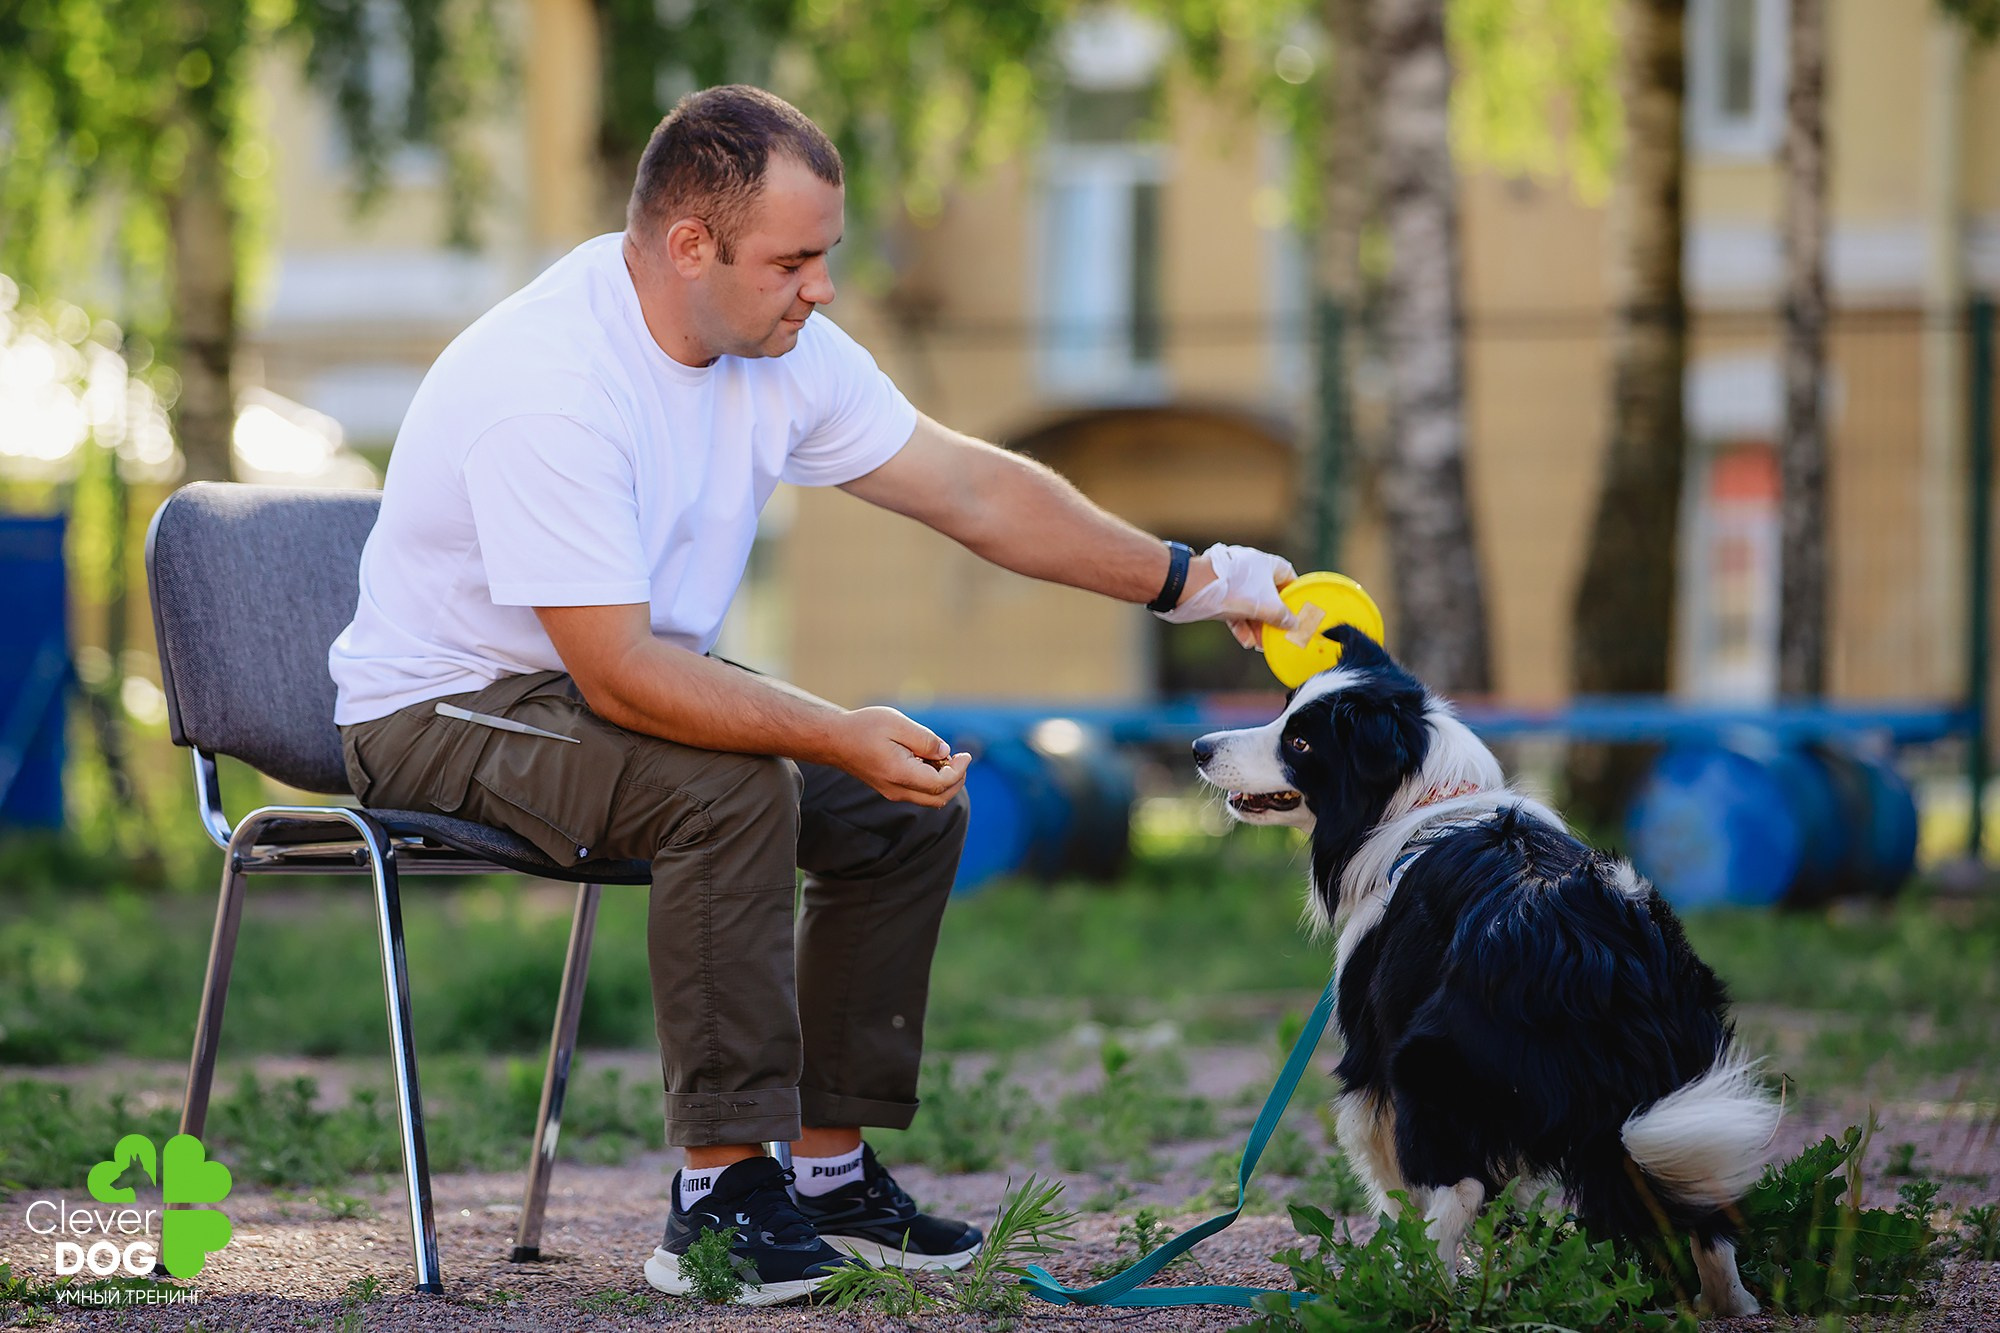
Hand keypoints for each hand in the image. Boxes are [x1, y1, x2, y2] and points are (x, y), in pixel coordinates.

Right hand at [827, 706, 971, 806]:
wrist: (835, 740)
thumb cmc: (864, 728)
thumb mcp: (897, 724)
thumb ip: (925, 739)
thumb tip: (945, 752)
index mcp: (900, 774)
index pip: (940, 784)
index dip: (958, 771)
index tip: (965, 755)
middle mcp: (898, 789)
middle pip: (939, 799)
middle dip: (957, 781)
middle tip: (961, 759)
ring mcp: (894, 792)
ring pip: (930, 799)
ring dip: (946, 782)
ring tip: (946, 758)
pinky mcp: (892, 789)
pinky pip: (920, 793)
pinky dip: (933, 781)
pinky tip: (930, 761)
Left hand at [1154, 543, 1299, 648]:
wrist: (1193, 587)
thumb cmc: (1234, 589)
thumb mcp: (1265, 606)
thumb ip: (1283, 616)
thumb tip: (1294, 624)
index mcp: (1267, 564)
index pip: (1289, 577)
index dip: (1294, 595)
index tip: (1299, 612)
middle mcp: (1252, 570)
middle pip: (1269, 596)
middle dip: (1273, 618)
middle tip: (1279, 635)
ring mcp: (1235, 581)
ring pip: (1251, 605)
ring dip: (1257, 626)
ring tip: (1261, 644)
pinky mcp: (1220, 593)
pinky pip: (1236, 610)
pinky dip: (1241, 625)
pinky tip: (1246, 641)